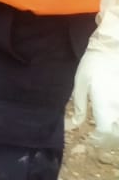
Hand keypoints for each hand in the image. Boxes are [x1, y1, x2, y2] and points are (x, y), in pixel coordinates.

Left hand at [70, 20, 118, 144]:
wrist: (113, 48)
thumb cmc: (93, 64)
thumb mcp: (80, 84)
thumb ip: (80, 105)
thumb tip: (76, 123)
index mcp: (105, 105)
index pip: (105, 133)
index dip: (98, 141)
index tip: (91, 141)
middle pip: (118, 135)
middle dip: (108, 141)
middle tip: (99, 140)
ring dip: (116, 134)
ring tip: (107, 132)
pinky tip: (115, 121)